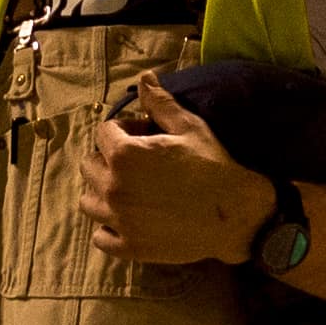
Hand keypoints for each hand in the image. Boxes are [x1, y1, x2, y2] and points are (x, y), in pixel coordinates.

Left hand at [80, 78, 272, 270]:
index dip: (125, 130)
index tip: (146, 136)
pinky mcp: (129, 246)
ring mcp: (119, 220)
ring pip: (88, 202)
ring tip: (129, 191)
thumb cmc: (214, 166)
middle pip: (89, 166)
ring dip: (102, 192)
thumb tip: (144, 78)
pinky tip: (130, 220)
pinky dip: (109, 228)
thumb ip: (160, 103)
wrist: (236, 214)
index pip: (103, 133)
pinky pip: (100, 237)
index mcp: (125, 154)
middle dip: (108, 159)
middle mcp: (114, 187)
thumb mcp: (189, 127)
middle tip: (138, 163)